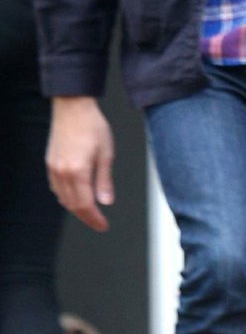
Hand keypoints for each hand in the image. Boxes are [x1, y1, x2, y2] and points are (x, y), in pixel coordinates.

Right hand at [46, 96, 114, 231]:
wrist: (73, 107)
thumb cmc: (91, 126)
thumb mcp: (106, 154)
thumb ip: (105, 181)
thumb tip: (106, 202)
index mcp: (78, 171)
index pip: (85, 205)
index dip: (95, 219)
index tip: (103, 225)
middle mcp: (62, 172)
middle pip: (73, 205)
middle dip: (87, 217)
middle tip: (99, 223)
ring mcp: (53, 168)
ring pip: (63, 198)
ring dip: (76, 208)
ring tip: (90, 212)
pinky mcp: (50, 162)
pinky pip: (56, 188)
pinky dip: (66, 196)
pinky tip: (76, 196)